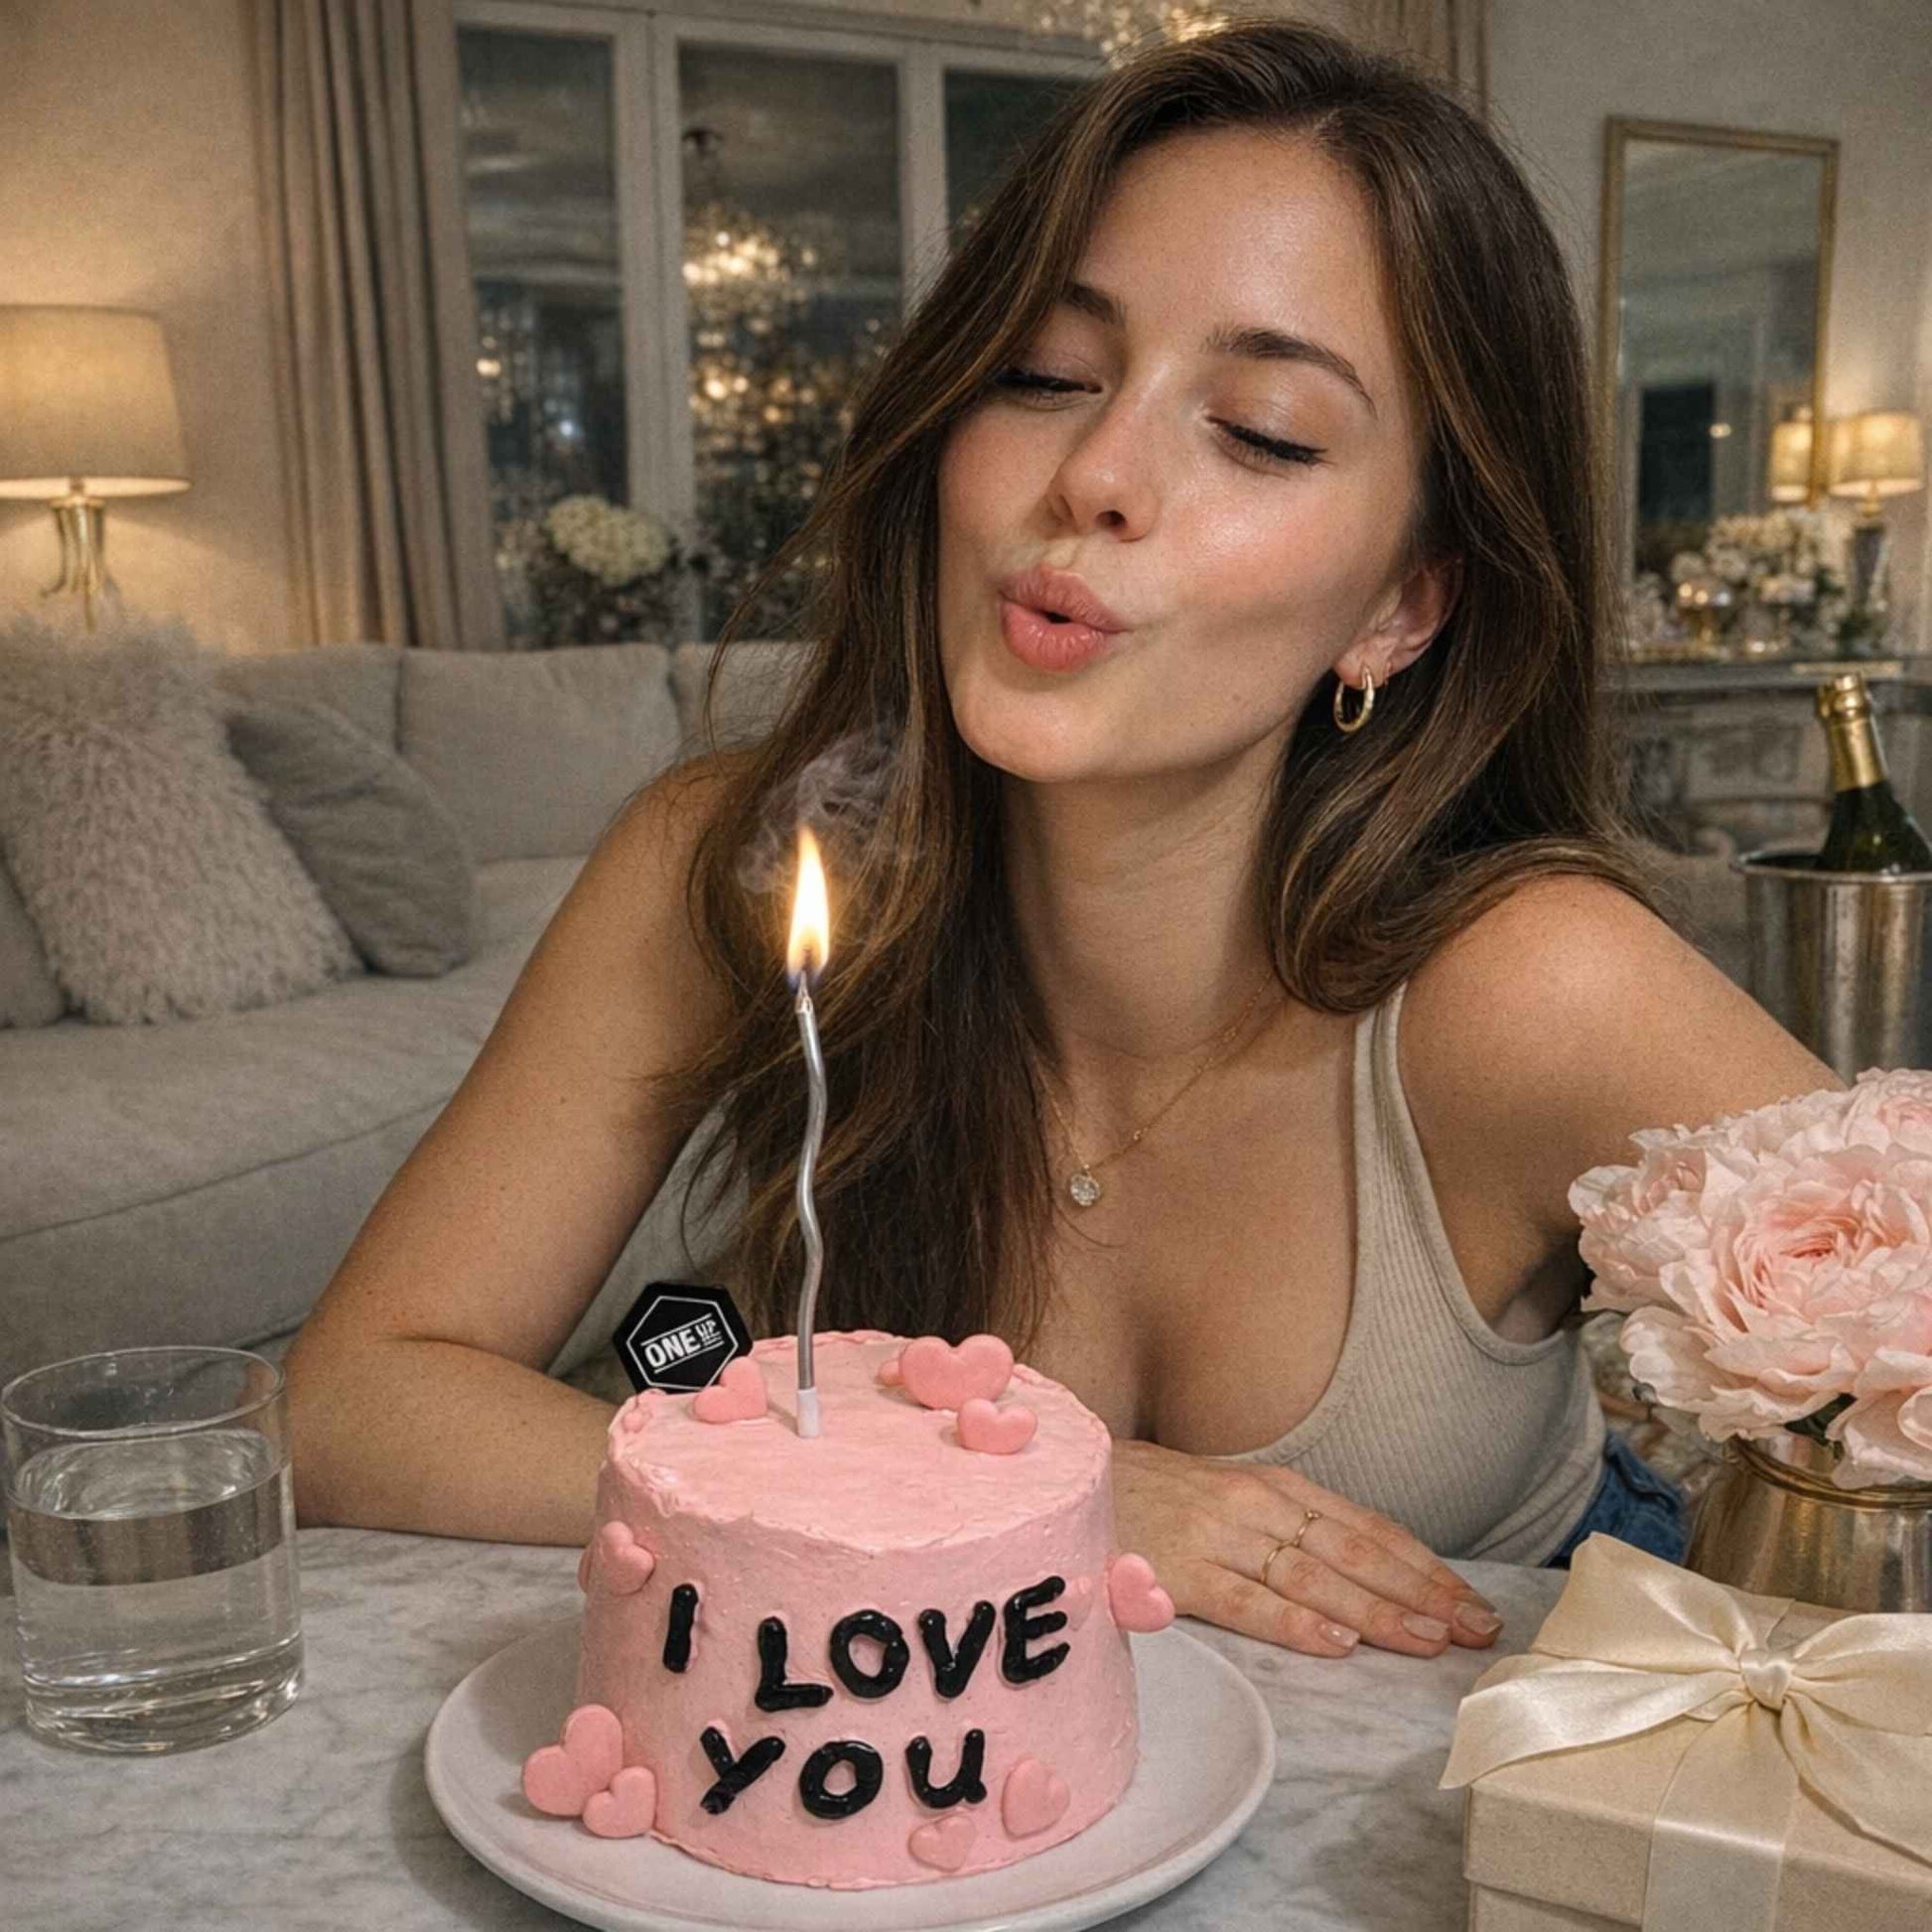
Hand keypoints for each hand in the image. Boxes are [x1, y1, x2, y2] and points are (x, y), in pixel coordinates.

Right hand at [1111, 1438, 1505, 1658]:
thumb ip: (1284, 1529)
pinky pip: (1246, 1601)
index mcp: (1273, 1485)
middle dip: (1422, 1592)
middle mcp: (1255, 1503)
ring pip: (1314, 1577)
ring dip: (1377, 1610)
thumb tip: (1359, 1576)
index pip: (1366, 1527)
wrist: (1067, 1479)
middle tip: (1477, 1629)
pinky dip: (1294, 1622)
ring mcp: (1217, 1535)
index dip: (1423, 1565)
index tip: (1472, 1601)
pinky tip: (1337, 1644)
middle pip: (1355, 1552)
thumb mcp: (1227, 1498)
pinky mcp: (1176, 1570)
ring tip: (1428, 1640)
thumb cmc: (1152, 1498)